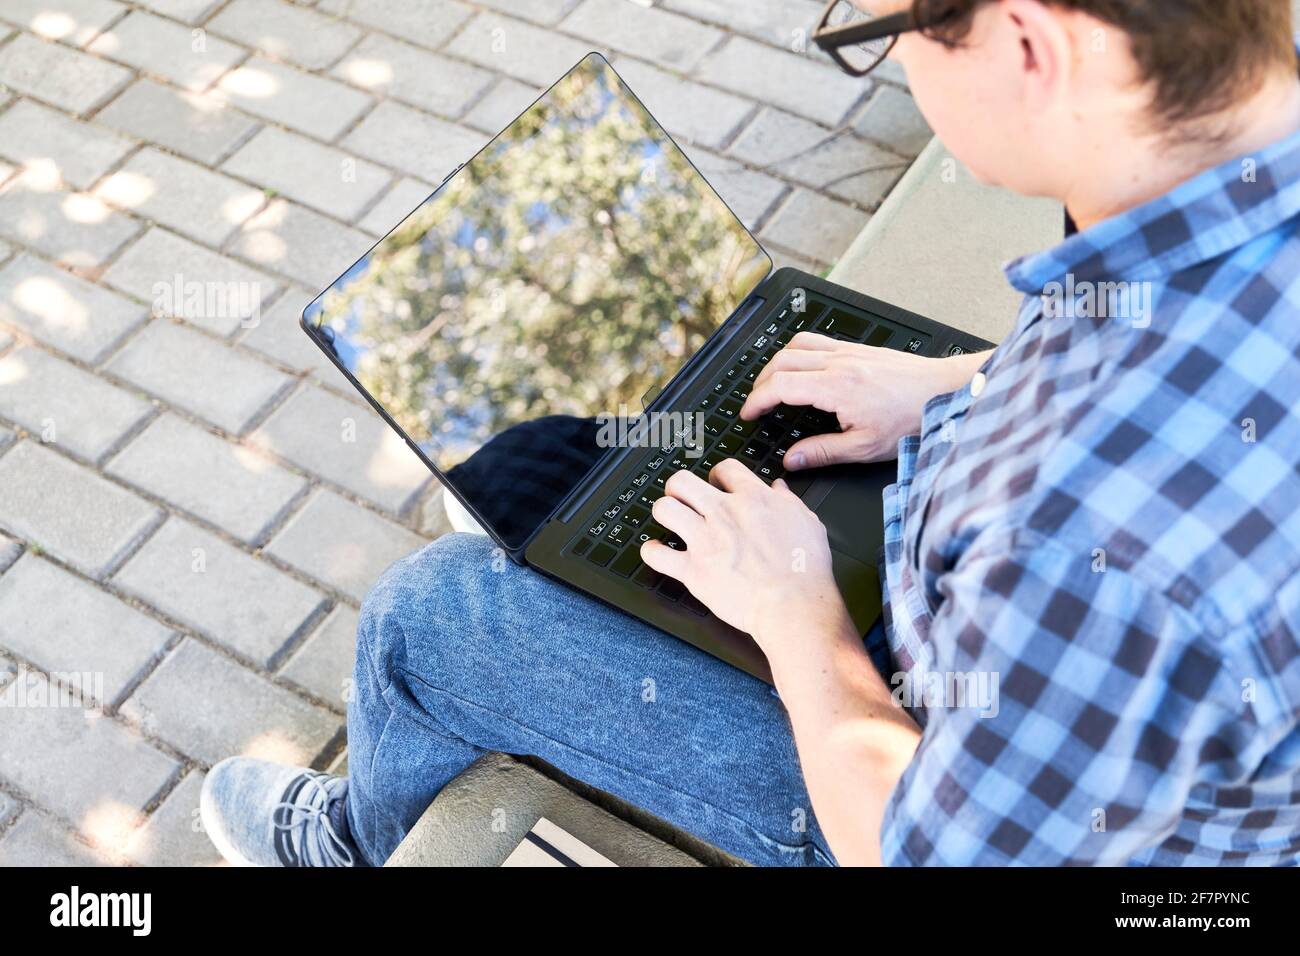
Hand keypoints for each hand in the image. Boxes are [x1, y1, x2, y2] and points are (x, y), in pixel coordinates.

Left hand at [639, 460, 850, 652]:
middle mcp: (724, 514)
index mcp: (753, 499)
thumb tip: (780, 489)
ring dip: (664, 512)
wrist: (793, 606)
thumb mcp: (808, 523)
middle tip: (683, 497)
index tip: (716, 482)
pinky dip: (653, 552)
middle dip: (679, 487)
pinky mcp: (693, 570)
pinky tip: (657, 551)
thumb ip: (789, 502)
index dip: (718, 474)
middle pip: (683, 481)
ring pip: (664, 509)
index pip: (725, 468)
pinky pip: (657, 555)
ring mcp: (705, 541)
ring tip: (670, 519)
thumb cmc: (805, 570)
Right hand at [741, 332, 986, 468]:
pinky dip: (799, 352)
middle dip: (761, 382)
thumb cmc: (913, 417)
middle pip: (782, 361)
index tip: (750, 414)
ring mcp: (849, 352)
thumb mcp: (865, 447)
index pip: (780, 386)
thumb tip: (793, 461)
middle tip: (756, 402)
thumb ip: (823, 453)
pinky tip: (803, 367)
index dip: (757, 400)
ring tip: (772, 382)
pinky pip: (818, 340)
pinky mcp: (859, 349)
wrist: (945, 392)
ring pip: (797, 345)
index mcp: (837, 387)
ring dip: (777, 362)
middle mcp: (839, 363)